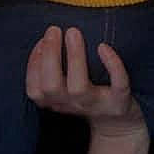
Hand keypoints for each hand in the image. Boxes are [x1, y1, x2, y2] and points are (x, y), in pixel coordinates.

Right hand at [26, 26, 145, 138]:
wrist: (118, 123)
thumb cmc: (88, 97)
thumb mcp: (66, 90)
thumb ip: (54, 71)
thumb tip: (46, 39)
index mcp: (57, 102)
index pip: (35, 91)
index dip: (34, 65)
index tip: (41, 41)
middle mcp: (73, 105)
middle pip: (52, 87)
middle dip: (50, 56)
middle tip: (53, 30)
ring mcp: (97, 105)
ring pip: (79, 88)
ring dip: (74, 56)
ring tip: (73, 32)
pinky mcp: (119, 101)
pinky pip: (117, 85)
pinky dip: (112, 65)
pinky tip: (103, 46)